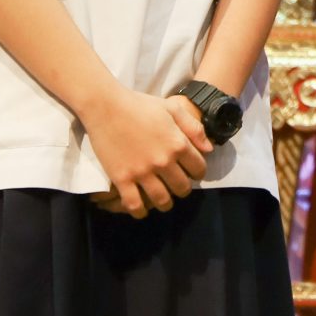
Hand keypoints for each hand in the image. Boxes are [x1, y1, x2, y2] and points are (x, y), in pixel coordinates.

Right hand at [81, 84, 210, 217]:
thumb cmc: (140, 105)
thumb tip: (209, 149)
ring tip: (163, 201)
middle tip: (177, 188)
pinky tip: (141, 210)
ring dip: (165, 203)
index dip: (198, 173)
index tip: (192, 174)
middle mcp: (163, 161)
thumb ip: (193, 128)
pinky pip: (134, 204)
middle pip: (182, 188)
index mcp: (178, 144)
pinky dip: (140, 211)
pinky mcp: (121, 178)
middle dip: (183, 190)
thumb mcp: (172, 108)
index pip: (199, 169)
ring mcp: (142, 171)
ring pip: (161, 200)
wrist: (106, 106)